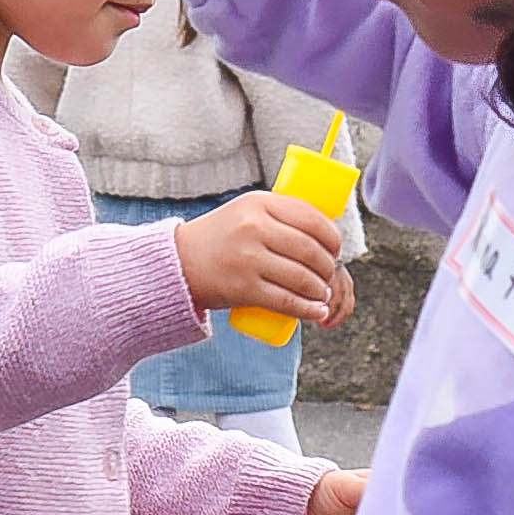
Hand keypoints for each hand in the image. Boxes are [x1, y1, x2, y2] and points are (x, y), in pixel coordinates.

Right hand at [172, 189, 344, 326]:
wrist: (178, 263)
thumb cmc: (221, 238)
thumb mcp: (246, 211)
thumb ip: (281, 214)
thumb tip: (327, 230)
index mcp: (258, 203)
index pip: (311, 218)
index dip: (332, 237)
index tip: (335, 249)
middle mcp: (253, 228)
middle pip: (310, 250)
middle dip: (328, 267)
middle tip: (329, 275)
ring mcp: (248, 259)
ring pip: (302, 278)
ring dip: (320, 290)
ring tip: (321, 293)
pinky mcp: (244, 288)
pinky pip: (286, 301)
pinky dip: (307, 309)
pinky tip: (316, 311)